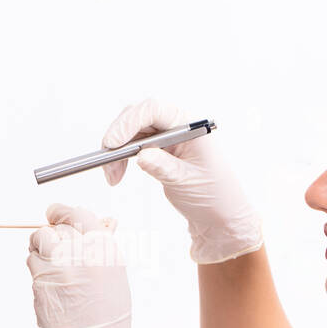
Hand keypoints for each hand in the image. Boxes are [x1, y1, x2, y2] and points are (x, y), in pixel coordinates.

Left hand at [27, 203, 139, 327]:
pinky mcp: (41, 283)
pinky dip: (37, 266)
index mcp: (105, 250)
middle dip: (53, 231)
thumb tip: (104, 221)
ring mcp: (59, 268)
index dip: (63, 212)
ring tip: (52, 263)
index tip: (55, 213)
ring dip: (41, 246)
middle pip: (57, 225)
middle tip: (54, 243)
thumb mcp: (115, 276)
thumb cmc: (108, 316)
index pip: (79, 214)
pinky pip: (32, 262)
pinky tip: (49, 280)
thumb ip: (104, 246)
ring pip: (40, 240)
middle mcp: (82, 255)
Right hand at [99, 97, 263, 263]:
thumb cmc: (213, 196)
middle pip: (137, 117)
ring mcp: (167, 138)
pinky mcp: (159, 151)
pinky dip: (121, 159)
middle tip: (106, 162)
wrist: (220, 217)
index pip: (154, 110)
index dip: (129, 122)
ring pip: (131, 133)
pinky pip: (133, 146)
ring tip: (112, 177)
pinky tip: (116, 175)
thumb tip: (141, 154)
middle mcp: (177, 126)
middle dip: (118, 138)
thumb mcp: (187, 182)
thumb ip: (164, 167)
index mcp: (190, 125)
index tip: (112, 143)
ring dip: (116, 152)